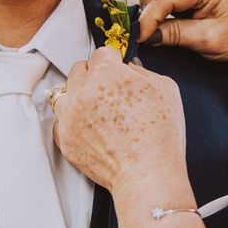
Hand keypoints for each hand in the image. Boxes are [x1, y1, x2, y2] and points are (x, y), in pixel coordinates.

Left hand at [53, 47, 187, 194]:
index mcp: (105, 73)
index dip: (114, 61)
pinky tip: (92, 128)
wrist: (146, 174)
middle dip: (94, 75)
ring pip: (65, 93)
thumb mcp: (165, 88)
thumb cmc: (160, 134)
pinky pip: (62, 121)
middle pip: (79, 69)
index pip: (102, 53)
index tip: (120, 71)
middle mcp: (81, 90)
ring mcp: (69, 116)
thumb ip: (142, 70)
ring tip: (98, 110)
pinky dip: (74, 121)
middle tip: (111, 90)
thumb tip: (128, 68)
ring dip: (80, 96)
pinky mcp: (64, 139)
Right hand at [138, 0, 227, 60]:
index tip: (140, 38)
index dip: (149, 18)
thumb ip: (175, 35)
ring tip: (161, 27)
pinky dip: (155, 5)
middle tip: (153, 31)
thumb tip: (145, 35)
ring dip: (150, 4)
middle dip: (148, 5)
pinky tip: (165, 22)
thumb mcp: (207, 40)